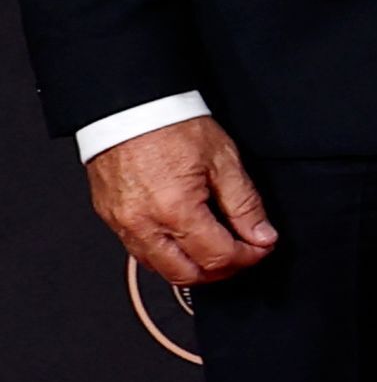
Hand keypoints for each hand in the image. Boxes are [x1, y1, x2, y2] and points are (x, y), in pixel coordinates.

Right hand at [85, 116, 274, 285]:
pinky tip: (184, 240)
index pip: (218, 256)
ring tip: (215, 249)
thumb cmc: (171, 125)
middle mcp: (143, 223)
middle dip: (221, 270)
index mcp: (175, 209)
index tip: (261, 247)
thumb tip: (262, 235)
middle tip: (241, 254)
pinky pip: (139, 252)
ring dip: (192, 267)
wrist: (128, 107)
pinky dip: (166, 255)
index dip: (248, 256)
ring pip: (160, 269)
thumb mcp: (223, 161)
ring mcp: (122, 223)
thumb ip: (245, 205)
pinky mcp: (110, 218)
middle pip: (186, 274)